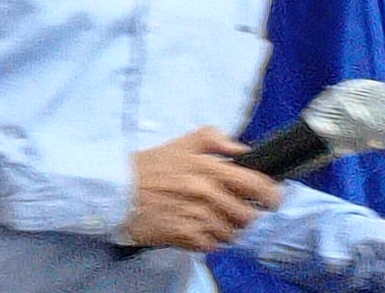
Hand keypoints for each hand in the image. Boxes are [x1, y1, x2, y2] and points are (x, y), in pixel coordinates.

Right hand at [120, 129, 278, 252]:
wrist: (114, 190)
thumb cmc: (147, 167)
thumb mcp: (178, 144)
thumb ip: (212, 139)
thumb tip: (241, 148)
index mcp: (207, 167)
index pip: (256, 184)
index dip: (271, 195)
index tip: (271, 200)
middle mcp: (205, 192)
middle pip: (248, 215)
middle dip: (245, 216)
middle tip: (233, 212)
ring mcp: (195, 215)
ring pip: (232, 233)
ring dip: (226, 230)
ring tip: (212, 222)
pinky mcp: (184, 235)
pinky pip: (212, 245)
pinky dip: (209, 241)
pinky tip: (197, 231)